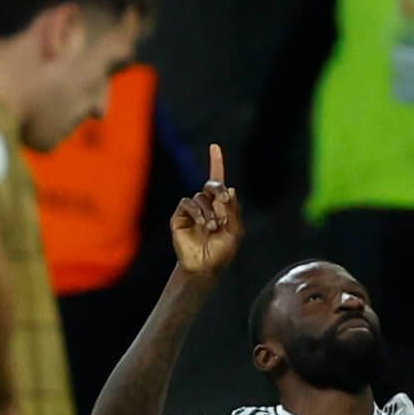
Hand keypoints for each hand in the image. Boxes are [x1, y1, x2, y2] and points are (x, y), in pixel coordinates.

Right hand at [169, 143, 241, 280]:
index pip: (218, 181)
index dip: (216, 163)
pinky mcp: (179, 216)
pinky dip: (197, 212)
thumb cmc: (221, 253)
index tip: (214, 147)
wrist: (204, 267)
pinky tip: (203, 224)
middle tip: (223, 201)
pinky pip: (187, 203)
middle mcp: (206, 204)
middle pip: (211, 184)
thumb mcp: (234, 231)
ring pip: (201, 196)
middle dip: (218, 190)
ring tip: (212, 227)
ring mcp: (192, 210)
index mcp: (220, 206)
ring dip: (209, 211)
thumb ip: (233, 211)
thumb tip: (230, 189)